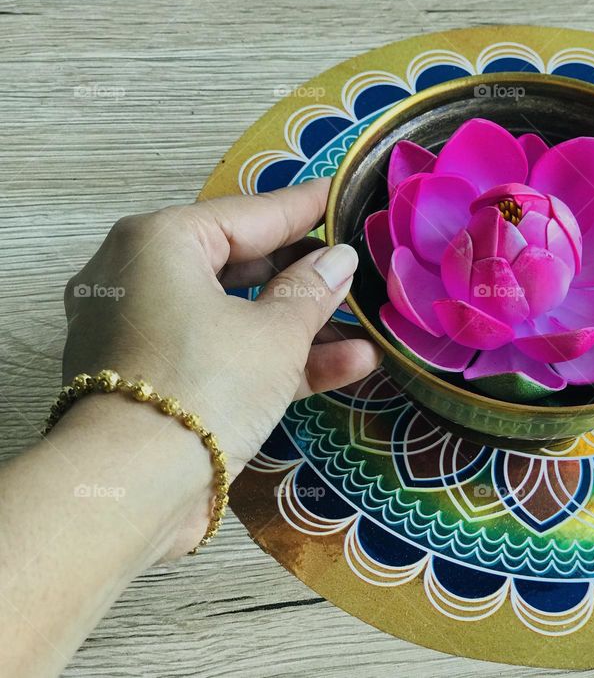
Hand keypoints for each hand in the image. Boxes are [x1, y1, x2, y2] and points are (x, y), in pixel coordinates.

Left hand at [60, 178, 380, 553]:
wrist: (134, 490)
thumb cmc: (206, 384)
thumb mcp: (274, 333)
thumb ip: (310, 290)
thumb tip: (340, 260)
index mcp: (159, 243)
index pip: (249, 214)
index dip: (305, 209)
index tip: (344, 195)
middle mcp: (143, 279)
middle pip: (241, 264)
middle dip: (307, 276)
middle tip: (358, 268)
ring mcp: (149, 333)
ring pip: (238, 315)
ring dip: (303, 325)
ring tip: (368, 326)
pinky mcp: (161, 380)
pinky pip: (225, 352)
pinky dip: (277, 357)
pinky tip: (350, 363)